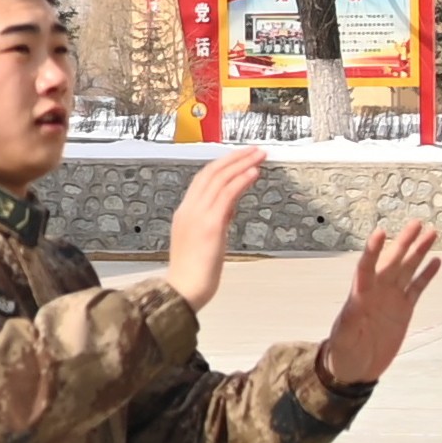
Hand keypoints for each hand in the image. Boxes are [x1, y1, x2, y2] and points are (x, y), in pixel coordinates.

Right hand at [166, 146, 265, 309]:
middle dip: (234, 158)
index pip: (203, 180)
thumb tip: (231, 206)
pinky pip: (227, 194)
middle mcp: (189, 210)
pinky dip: (241, 180)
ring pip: (219, 178)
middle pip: (210, 172)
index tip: (239, 159)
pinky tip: (254, 173)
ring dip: (241, 164)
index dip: (222, 165)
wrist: (182, 292)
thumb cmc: (192, 275)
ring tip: (258, 156)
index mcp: (185, 213)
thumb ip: (216, 220)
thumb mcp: (205, 241)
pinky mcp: (209, 224)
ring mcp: (198, 215)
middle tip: (253, 150)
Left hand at [318, 221, 441, 385]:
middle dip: (404, 242)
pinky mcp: (403, 310)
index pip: (366, 267)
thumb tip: (355, 304)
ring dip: (418, 251)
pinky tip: (436, 261)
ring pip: (408, 269)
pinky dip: (426, 275)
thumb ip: (350, 321)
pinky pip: (417, 288)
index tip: (381, 232)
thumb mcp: (344, 338)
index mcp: (360, 295)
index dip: (373, 250)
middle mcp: (377, 291)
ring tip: (431, 233)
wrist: (354, 367)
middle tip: (416, 223)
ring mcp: (391, 299)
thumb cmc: (344, 352)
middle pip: (393, 261)